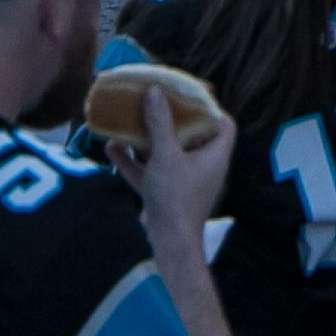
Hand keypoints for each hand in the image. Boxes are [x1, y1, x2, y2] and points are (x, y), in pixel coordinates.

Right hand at [109, 91, 242, 251]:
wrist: (169, 244)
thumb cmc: (176, 197)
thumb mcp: (167, 155)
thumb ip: (160, 123)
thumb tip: (155, 91)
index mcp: (214, 154)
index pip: (224, 124)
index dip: (212, 107)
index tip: (192, 94)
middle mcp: (202, 166)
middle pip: (192, 135)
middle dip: (172, 119)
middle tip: (156, 102)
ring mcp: (183, 181)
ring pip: (166, 153)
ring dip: (148, 139)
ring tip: (131, 120)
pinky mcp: (165, 194)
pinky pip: (149, 171)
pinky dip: (134, 161)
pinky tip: (111, 148)